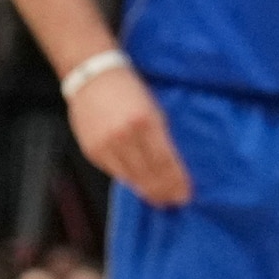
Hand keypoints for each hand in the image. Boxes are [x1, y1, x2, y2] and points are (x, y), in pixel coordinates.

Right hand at [73, 62, 193, 208]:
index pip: (165, 161)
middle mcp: (124, 136)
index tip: (186, 193)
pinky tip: (139, 186)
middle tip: (176, 201)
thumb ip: (161, 137)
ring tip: (160, 200)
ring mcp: (105, 145)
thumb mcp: (153, 109)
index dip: (176, 181)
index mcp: (145, 122)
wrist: (92, 77)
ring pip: (131, 178)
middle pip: (148, 174)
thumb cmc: (129, 90)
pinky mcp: (92, 151)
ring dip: (147, 191)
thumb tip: (171, 166)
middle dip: (164, 191)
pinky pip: (115, 172)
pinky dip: (129, 180)